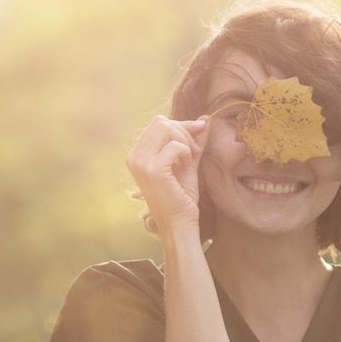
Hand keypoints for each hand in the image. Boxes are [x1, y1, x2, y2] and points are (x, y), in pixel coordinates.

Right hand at [126, 115, 209, 232]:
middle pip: (161, 122)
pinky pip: (174, 145)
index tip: (197, 137)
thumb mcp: (188, 162)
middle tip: (194, 151)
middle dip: (184, 131)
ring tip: (189, 160)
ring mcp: (141, 163)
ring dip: (185, 141)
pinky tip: (186, 166)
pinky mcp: (153, 170)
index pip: (158, 123)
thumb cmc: (182, 196)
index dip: (181, 126)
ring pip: (167, 128)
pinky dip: (186, 152)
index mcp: (137, 154)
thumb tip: (206, 118)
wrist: (180, 223)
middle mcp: (134, 157)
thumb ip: (194, 141)